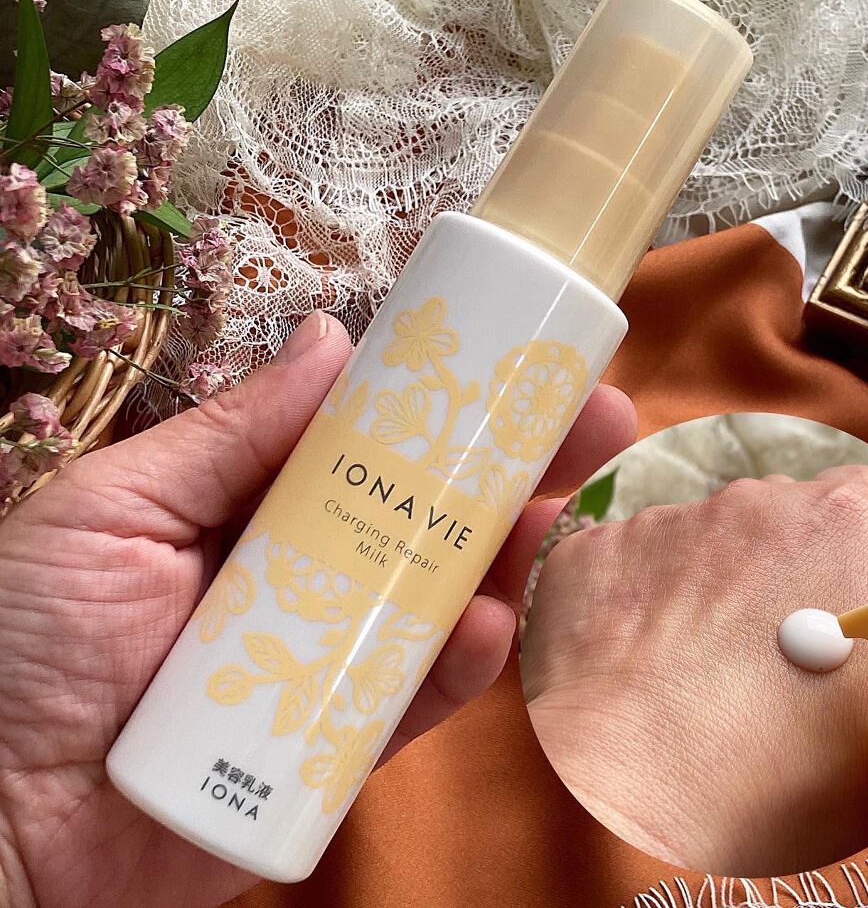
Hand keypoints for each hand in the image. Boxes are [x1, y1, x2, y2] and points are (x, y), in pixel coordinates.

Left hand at [0, 311, 635, 907]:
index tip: (521, 364)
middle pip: (428, 512)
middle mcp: (307, 571)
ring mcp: (328, 656)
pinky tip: (489, 626)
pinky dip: (458, 667)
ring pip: (440, 599)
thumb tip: (331, 338)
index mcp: (258, 504)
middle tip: (595, 425)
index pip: (372, 442)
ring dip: (508, 556)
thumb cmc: (27, 644)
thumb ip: (230, 432)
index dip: (445, 403)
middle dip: (515, 467)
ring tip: (557, 516)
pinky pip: (414, 699)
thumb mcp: (117, 507)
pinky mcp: (337, 743)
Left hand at [521, 466, 867, 877]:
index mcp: (844, 523)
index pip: (865, 500)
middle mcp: (751, 502)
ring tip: (687, 676)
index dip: (854, 555)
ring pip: (691, 541)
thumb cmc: (795, 775)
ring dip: (696, 587)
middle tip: (762, 656)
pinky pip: (618, 567)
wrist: (645, 794)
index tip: (842, 607)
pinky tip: (627, 671)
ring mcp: (660, 521)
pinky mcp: (588, 551)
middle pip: (775, 517)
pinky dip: (626, 607)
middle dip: (774, 569)